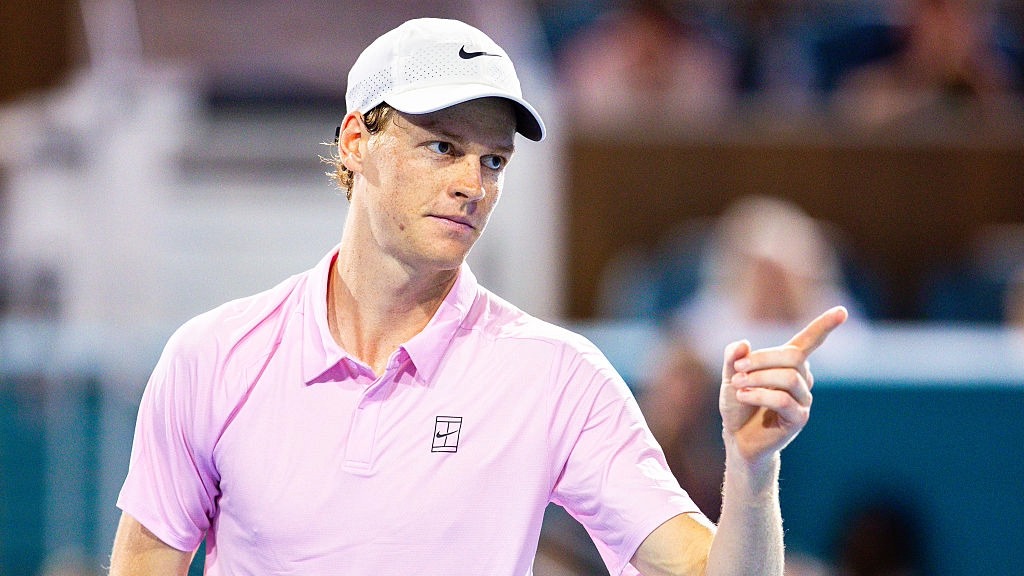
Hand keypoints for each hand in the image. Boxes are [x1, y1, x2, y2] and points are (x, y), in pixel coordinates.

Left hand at [719, 306, 847, 465]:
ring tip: (738, 385)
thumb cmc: (738, 404)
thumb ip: (734, 357)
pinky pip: (783, 400)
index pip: (810, 341)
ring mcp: (803, 399)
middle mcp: (802, 379)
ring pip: (789, 378)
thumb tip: (743, 343)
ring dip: (758, 378)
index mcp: (789, 364)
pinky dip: (759, 395)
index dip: (824, 326)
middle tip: (738, 369)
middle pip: (793, 356)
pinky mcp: (799, 418)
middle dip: (762, 359)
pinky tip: (742, 396)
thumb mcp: (732, 376)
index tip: (841, 311)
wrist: (737, 437)